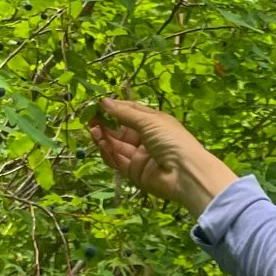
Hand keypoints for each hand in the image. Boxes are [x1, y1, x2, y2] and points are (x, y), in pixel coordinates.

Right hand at [89, 98, 237, 216]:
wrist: (185, 173)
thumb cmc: (171, 140)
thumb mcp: (149, 121)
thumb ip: (124, 113)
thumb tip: (104, 101)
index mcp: (154, 122)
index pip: (131, 112)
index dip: (115, 108)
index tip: (99, 105)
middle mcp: (146, 139)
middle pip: (120, 131)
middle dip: (106, 124)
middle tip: (91, 120)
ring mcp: (140, 156)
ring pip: (116, 146)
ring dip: (104, 138)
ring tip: (94, 131)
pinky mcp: (134, 173)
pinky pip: (117, 161)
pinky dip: (108, 153)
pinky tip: (100, 143)